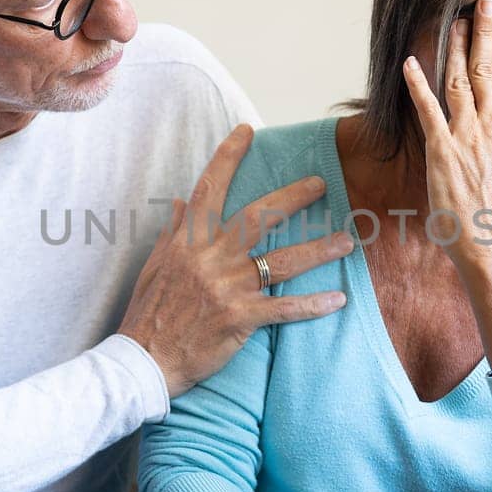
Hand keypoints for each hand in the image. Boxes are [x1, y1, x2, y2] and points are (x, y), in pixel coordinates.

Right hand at [118, 125, 354, 396]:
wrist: (144, 360)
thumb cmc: (148, 313)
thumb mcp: (154, 267)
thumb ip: (173, 234)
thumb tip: (180, 203)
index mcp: (188, 242)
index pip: (209, 190)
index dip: (228, 158)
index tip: (247, 131)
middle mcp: (210, 258)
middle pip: (259, 217)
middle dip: (293, 197)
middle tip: (321, 184)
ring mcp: (227, 287)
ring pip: (282, 261)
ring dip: (319, 249)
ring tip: (347, 240)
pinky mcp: (240, 318)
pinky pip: (284, 308)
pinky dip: (313, 304)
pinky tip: (338, 299)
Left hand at [401, 0, 491, 262]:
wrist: (490, 238)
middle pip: (488, 69)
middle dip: (486, 32)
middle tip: (486, 2)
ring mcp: (467, 135)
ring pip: (460, 80)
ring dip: (456, 47)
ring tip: (456, 20)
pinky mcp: (441, 149)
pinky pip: (427, 109)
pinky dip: (417, 84)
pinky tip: (410, 62)